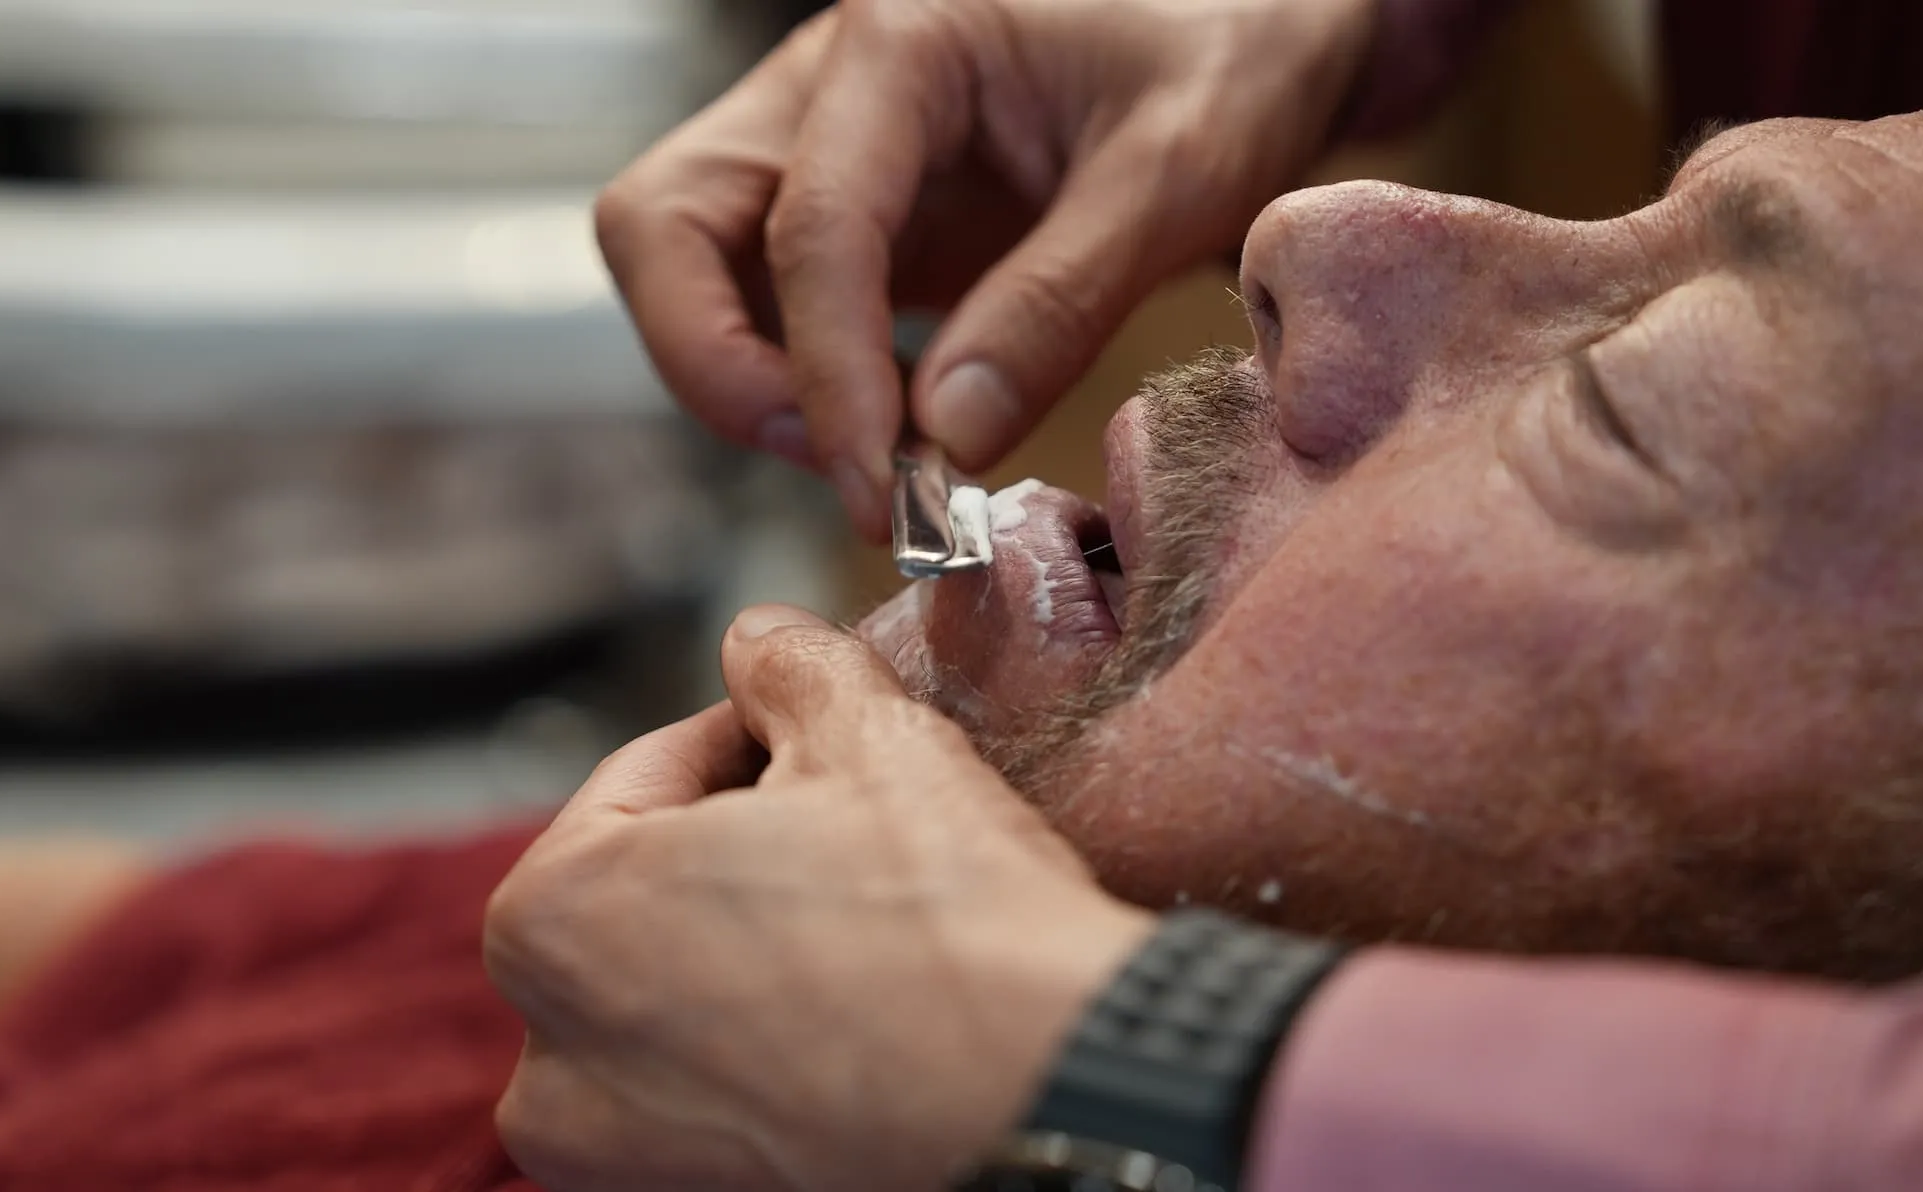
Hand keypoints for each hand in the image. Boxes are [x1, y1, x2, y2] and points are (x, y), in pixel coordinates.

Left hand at [487, 606, 1154, 1191]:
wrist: (1055, 1095)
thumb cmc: (948, 929)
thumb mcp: (868, 734)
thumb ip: (787, 661)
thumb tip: (760, 641)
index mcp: (551, 918)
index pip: (647, 778)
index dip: (752, 736)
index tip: (822, 735)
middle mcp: (552, 1060)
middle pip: (654, 893)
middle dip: (745, 845)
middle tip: (851, 821)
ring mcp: (618, 1156)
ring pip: (687, 993)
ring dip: (760, 943)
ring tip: (865, 914)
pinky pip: (727, 1088)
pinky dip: (780, 1041)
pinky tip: (865, 1005)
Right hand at [597, 0, 1379, 537]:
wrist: (1257, 18)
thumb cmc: (1232, 53)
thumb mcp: (1180, 170)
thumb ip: (1060, 299)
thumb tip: (947, 440)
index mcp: (902, 40)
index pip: (806, 223)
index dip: (825, 374)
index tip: (884, 489)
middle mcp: (828, 85)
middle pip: (664, 225)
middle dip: (716, 365)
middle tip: (844, 463)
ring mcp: (827, 147)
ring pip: (689, 265)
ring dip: (746, 380)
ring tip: (878, 457)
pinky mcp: (857, 211)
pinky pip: (768, 300)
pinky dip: (803, 378)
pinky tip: (902, 427)